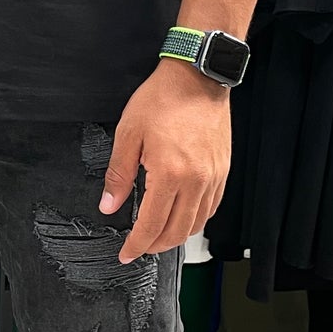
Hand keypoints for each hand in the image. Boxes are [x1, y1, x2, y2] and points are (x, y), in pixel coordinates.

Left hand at [100, 62, 231, 261]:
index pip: (152, 225)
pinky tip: (182, 217)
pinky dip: (195, 219)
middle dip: (155, 246)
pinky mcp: (222, 170)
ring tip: (158, 235)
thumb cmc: (162, 99)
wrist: (197, 77)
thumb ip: (118, 175)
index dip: (137, 245)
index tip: (126, 254)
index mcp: (169, 173)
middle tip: (139, 247)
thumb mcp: (128, 134)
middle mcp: (196, 180)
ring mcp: (213, 177)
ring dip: (176, 236)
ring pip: (196, 223)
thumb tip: (109, 204)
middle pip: (177, 232)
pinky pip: (211, 207)